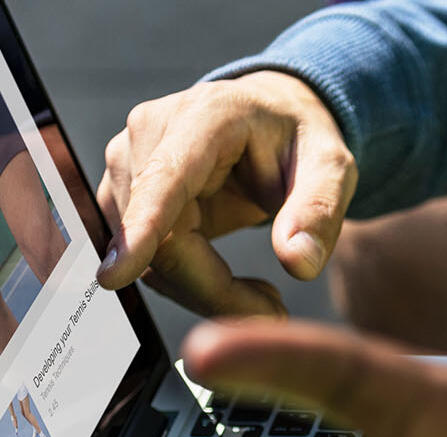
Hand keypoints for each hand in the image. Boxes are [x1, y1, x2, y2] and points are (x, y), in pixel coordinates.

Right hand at [96, 71, 356, 317]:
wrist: (268, 119)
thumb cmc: (296, 140)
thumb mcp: (332, 166)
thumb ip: (319, 211)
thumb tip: (297, 263)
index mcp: (205, 116)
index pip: (164, 181)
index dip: (141, 232)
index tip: (114, 277)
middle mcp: (149, 132)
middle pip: (161, 240)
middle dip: (214, 291)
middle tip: (273, 310)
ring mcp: (125, 163)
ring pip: (149, 260)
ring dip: (202, 292)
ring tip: (260, 292)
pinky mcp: (120, 195)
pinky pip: (146, 260)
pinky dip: (187, 284)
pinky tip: (226, 278)